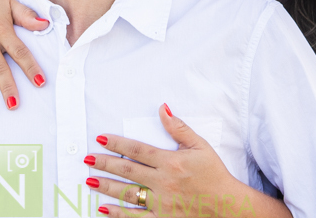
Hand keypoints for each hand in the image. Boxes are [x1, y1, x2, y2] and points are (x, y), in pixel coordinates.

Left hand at [85, 104, 285, 217]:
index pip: (136, 149)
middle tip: (87, 159)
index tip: (100, 138)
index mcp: (170, 162)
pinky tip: (104, 209)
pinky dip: (118, 214)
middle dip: (104, 164)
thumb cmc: (214, 174)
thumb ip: (178, 128)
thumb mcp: (200, 146)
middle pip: (127, 170)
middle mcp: (162, 182)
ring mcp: (161, 203)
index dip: (117, 143)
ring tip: (89, 181)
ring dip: (106, 187)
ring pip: (127, 193)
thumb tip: (163, 108)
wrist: (228, 206)